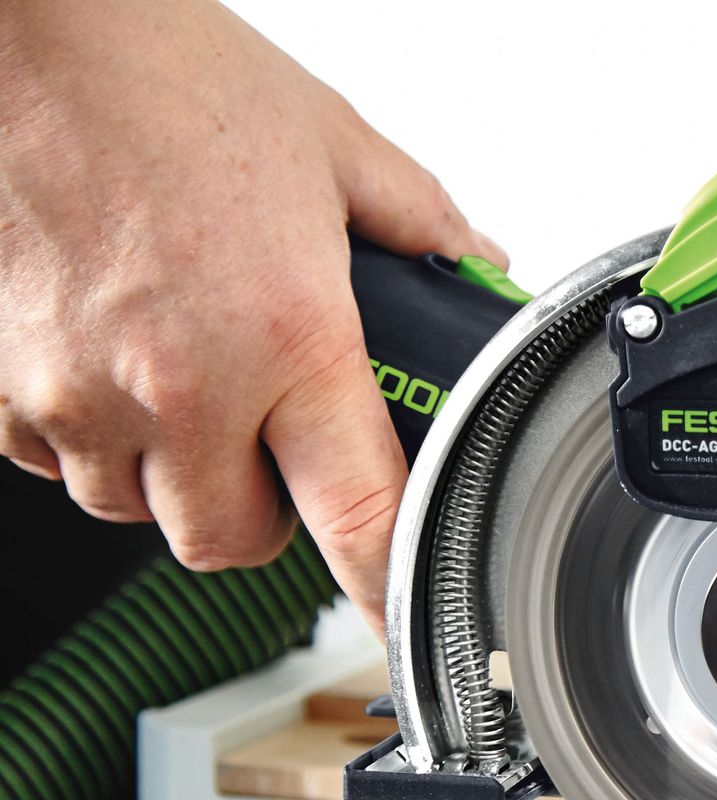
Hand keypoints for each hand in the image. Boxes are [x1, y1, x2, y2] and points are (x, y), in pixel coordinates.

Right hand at [0, 0, 503, 632]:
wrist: (15, 28)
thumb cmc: (155, 72)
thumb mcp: (328, 141)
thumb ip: (416, 221)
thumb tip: (471, 261)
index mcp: (287, 336)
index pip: (358, 519)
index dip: (392, 592)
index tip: (410, 623)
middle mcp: (180, 383)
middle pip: (232, 544)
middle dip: (265, 519)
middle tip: (277, 452)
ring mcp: (77, 389)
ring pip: (134, 512)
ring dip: (170, 477)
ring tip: (186, 388)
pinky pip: (49, 464)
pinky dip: (84, 438)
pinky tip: (107, 364)